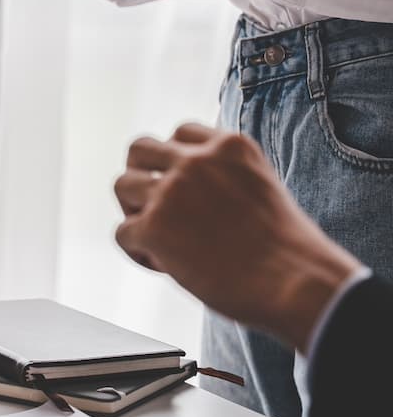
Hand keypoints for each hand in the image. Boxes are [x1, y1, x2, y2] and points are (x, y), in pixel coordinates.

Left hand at [113, 123, 358, 351]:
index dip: (176, 163)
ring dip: (135, 211)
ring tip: (159, 239)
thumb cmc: (287, 250)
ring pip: (121, 185)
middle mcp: (196, 160)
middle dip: (141, 175)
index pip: (181, 133)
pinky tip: (164, 266)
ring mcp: (172, 191)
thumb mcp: (263, 187)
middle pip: (139, 149)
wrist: (295, 283)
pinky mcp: (154, 226)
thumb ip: (225, 179)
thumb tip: (190, 199)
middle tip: (157, 208)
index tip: (188, 192)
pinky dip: (137, 252)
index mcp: (229, 145)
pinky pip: (122, 233)